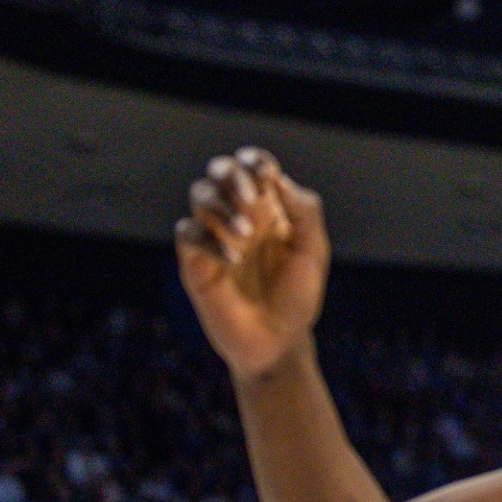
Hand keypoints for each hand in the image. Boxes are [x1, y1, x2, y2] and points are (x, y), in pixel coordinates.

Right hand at [175, 147, 330, 383]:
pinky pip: (188, 233)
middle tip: (251, 197)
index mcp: (269, 208)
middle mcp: (239, 216)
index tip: (267, 174)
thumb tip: (278, 181)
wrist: (280, 340)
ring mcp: (214, 237)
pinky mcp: (195, 263)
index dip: (255, 161)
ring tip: (246, 236)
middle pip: (220, 172)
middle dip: (232, 175)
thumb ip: (304, 212)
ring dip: (222, 208)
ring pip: (200, 196)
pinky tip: (233, 260)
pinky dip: (208, 239)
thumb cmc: (298, 295)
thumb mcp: (313, 251)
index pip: (254, 168)